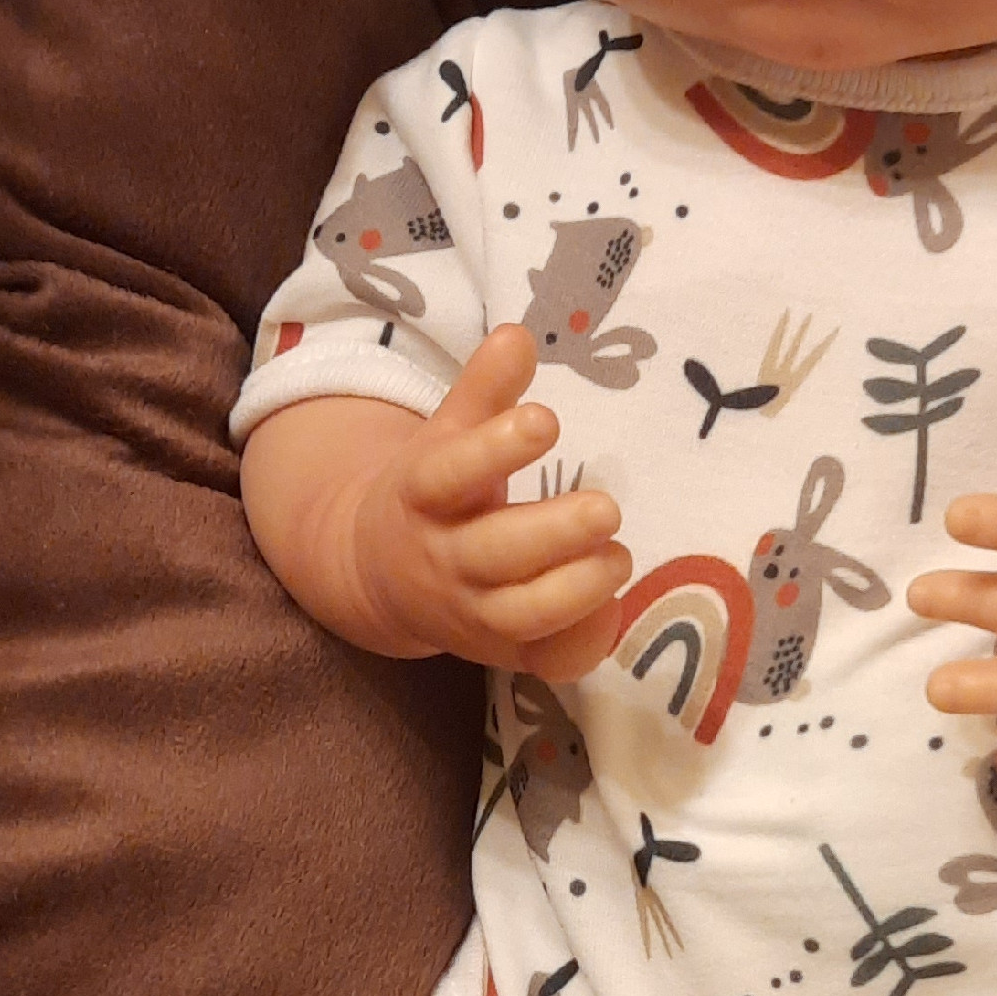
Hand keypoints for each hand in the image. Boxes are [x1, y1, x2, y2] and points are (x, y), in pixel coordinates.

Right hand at [356, 325, 633, 679]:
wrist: (376, 576)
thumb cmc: (432, 494)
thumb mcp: (444, 437)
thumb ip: (482, 390)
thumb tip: (519, 335)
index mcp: (422, 495)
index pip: (450, 473)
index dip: (496, 449)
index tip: (547, 420)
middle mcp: (444, 558)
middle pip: (493, 553)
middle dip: (554, 533)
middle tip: (607, 508)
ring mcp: (472, 613)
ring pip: (522, 615)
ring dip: (577, 590)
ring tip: (619, 557)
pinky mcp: (502, 651)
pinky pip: (546, 660)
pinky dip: (582, 642)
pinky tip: (615, 609)